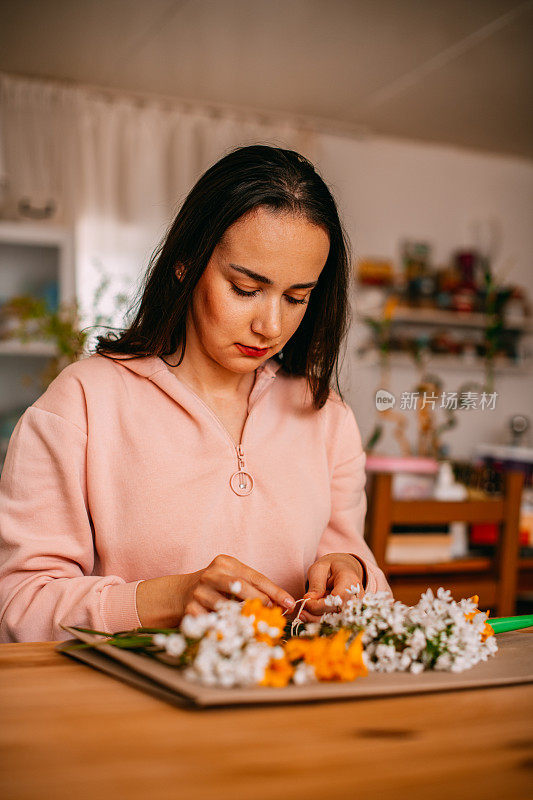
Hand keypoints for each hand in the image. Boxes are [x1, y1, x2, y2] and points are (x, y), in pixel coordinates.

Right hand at [136, 554, 295, 625]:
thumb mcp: (235, 581)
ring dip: (244, 618)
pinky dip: (227, 628)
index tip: (290, 604)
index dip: (275, 591)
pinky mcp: (191, 610)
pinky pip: (213, 622)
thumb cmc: (217, 589)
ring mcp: (199, 592)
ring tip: (257, 625)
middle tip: (273, 614)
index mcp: (225, 564)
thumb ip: (256, 589)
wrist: (179, 594)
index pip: (255, 576)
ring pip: (227, 606)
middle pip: (240, 586)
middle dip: (260, 601)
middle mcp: (211, 575)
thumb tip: (284, 605)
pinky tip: (236, 633)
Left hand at [300, 553, 364, 621]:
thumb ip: (316, 584)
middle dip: (316, 616)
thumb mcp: (320, 568)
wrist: (345, 569)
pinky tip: (311, 617)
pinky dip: (322, 621)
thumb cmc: (331, 567)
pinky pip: (336, 622)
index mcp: (350, 581)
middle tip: (301, 613)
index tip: (305, 602)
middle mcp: (356, 598)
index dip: (319, 605)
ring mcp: (355, 608)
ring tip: (304, 615)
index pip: (336, 600)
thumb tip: (309, 600)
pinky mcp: (350, 614)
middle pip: (337, 614)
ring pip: (336, 622)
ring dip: (318, 621)